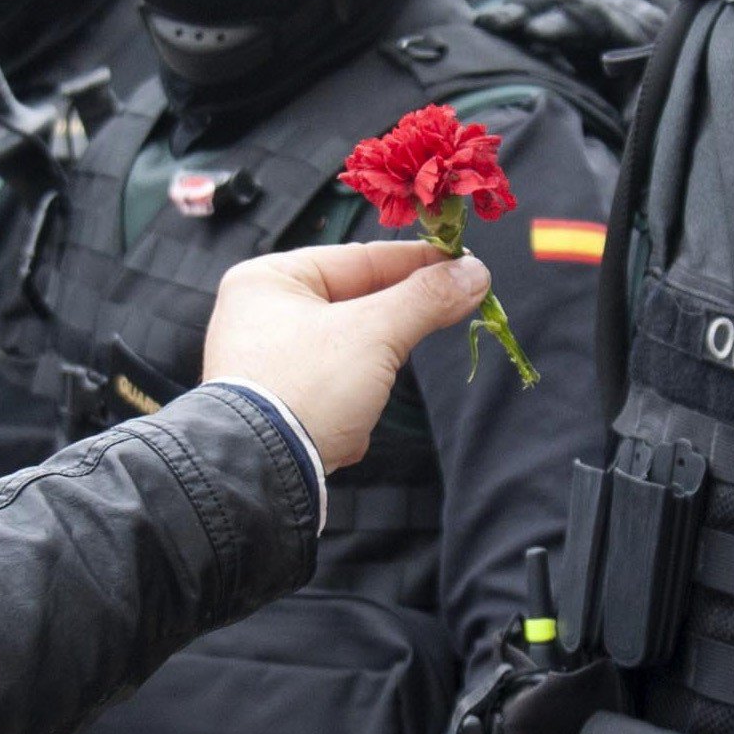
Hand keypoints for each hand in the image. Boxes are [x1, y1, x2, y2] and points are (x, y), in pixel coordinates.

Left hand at [203, 241, 490, 472]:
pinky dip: (350, 404)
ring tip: (371, 389)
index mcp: (269, 279)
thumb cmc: (305, 387)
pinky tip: (349, 425)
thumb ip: (426, 298)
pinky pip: (332, 389)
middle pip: (354, 304)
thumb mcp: (375, 333)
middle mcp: (261, 315)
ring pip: (348, 350)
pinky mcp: (278, 405)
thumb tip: (474, 272)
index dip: (418, 262)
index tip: (464, 264)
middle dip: (393, 326)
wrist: (260, 475)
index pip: (359, 258)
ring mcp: (267, 362)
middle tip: (448, 314)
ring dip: (371, 371)